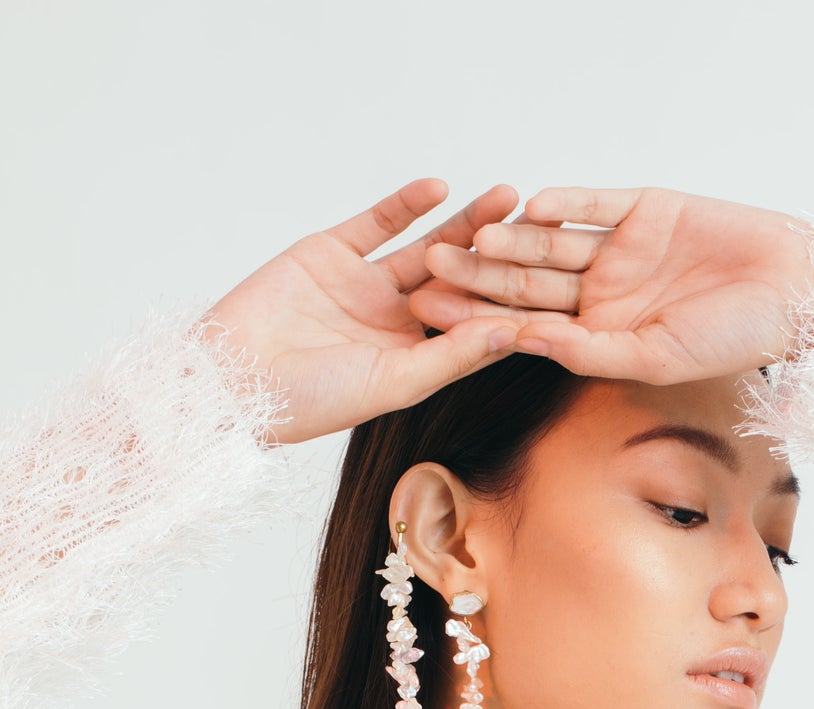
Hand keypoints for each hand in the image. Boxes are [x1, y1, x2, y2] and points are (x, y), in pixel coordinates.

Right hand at [203, 177, 530, 444]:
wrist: (235, 376)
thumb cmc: (314, 400)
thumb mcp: (395, 383)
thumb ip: (454, 357)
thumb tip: (515, 334)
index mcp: (416, 361)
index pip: (475, 330)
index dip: (515, 309)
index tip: (562, 290)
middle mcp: (396, 322)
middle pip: (458, 283)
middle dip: (499, 256)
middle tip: (543, 227)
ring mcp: (366, 284)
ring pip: (426, 247)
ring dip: (464, 223)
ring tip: (505, 197)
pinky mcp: (332, 252)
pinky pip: (376, 224)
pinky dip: (404, 205)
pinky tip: (439, 187)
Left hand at [408, 186, 813, 385]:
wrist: (792, 295)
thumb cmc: (733, 341)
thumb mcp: (653, 360)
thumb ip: (587, 351)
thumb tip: (524, 342)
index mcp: (599, 336)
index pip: (527, 327)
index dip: (481, 322)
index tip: (434, 322)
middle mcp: (602, 292)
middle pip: (527, 283)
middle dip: (478, 277)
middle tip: (428, 269)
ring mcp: (620, 248)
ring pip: (553, 243)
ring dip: (512, 240)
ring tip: (469, 237)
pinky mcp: (643, 207)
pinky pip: (595, 203)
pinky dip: (566, 202)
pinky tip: (531, 206)